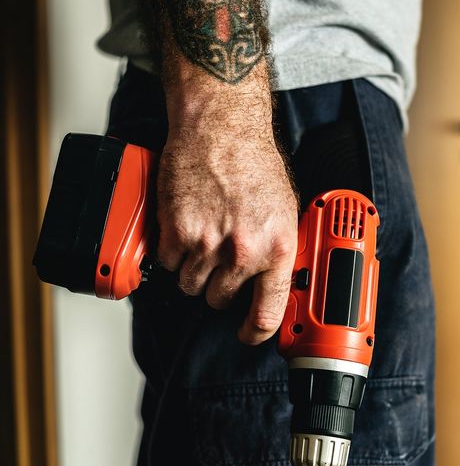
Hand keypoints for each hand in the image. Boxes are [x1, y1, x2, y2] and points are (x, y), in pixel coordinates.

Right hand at [156, 120, 298, 344]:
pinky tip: (185, 228)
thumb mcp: (283, 211)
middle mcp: (243, 251)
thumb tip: (273, 286)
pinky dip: (173, 253)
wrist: (221, 130)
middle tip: (218, 261)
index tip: (247, 335)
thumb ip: (277, 252)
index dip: (255, 333)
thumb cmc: (253, 165)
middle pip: (219, 300)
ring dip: (193, 271)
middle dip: (217, 286)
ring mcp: (207, 244)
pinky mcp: (177, 232)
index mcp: (276, 249)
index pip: (267, 313)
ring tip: (202, 240)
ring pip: (190, 286)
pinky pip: (169, 265)